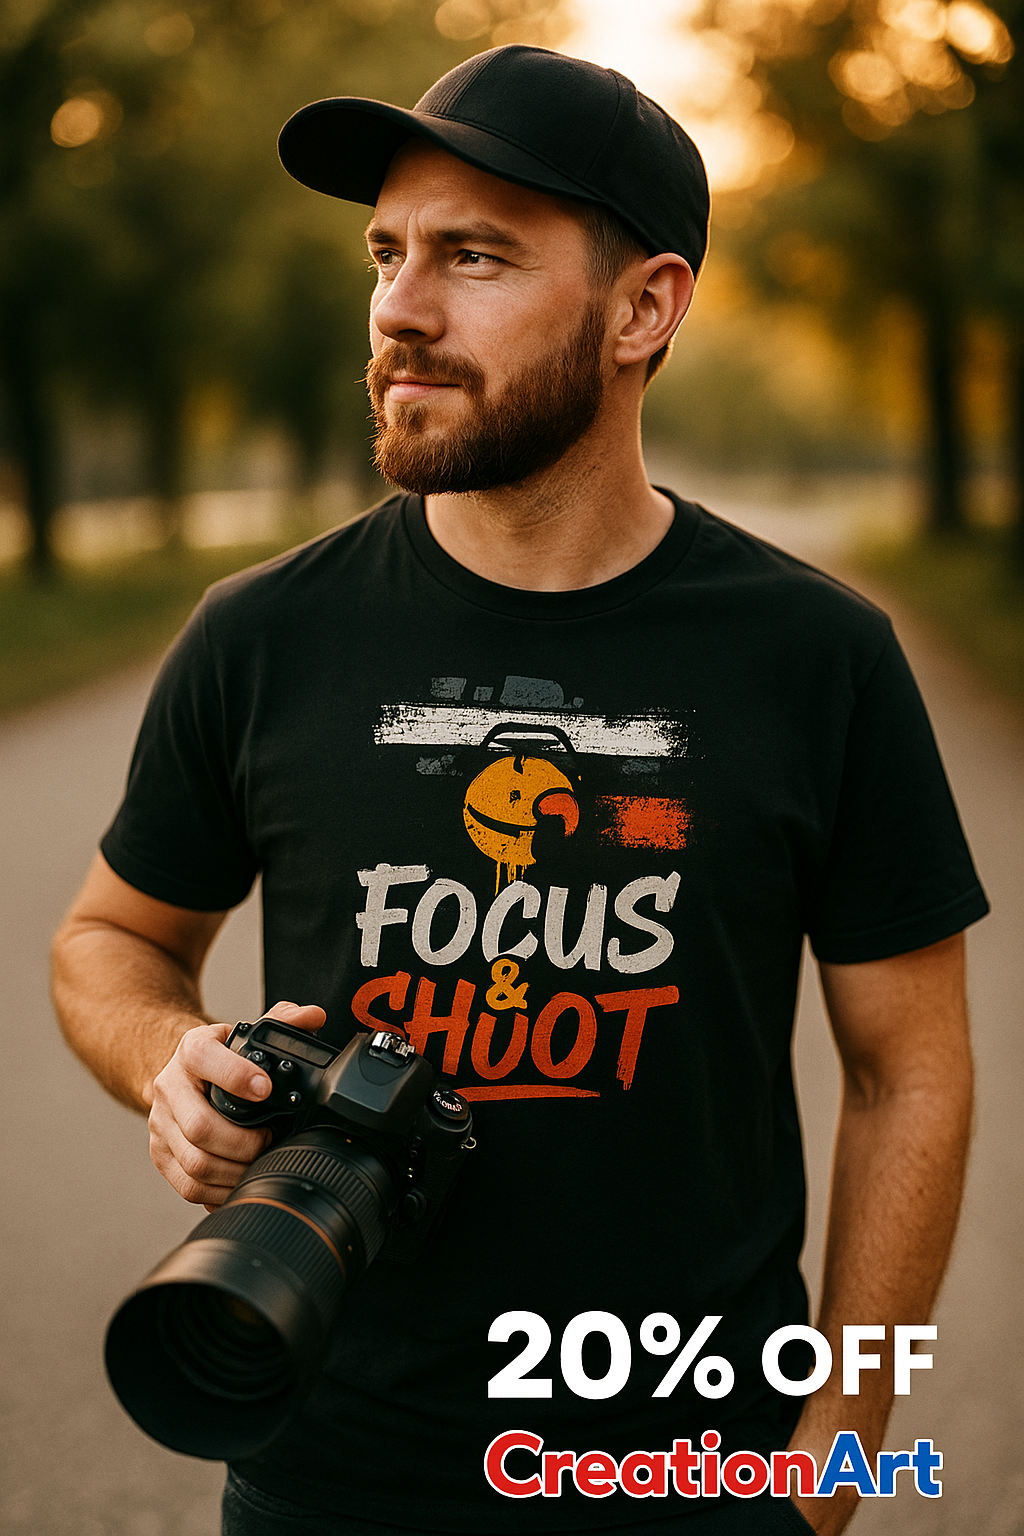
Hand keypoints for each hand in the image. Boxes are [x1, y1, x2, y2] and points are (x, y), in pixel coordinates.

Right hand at [148, 999, 326, 1207]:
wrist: (182, 1075)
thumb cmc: (221, 1056)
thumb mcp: (246, 1033)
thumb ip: (282, 1020)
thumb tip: (314, 1016)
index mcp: (191, 1051)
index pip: (204, 1059)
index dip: (235, 1075)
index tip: (265, 1089)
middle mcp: (169, 1087)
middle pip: (199, 1126)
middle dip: (243, 1142)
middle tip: (269, 1140)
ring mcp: (161, 1125)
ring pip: (194, 1162)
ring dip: (234, 1170)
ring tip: (258, 1162)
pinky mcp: (161, 1155)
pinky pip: (187, 1185)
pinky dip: (219, 1191)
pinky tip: (240, 1181)